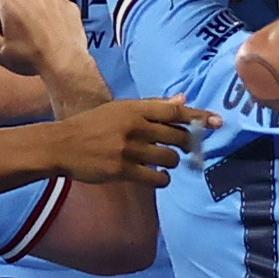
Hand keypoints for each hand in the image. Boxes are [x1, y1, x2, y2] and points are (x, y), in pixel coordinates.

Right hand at [46, 97, 214, 186]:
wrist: (61, 145)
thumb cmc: (93, 126)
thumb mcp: (120, 109)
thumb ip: (152, 106)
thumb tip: (183, 99)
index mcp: (134, 108)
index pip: (174, 111)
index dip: (198, 117)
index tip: (217, 121)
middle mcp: (134, 126)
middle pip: (176, 136)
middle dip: (188, 145)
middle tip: (189, 150)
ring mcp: (127, 148)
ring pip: (168, 158)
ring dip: (172, 163)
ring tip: (165, 163)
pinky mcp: (121, 169)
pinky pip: (156, 177)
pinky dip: (162, 179)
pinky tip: (158, 177)